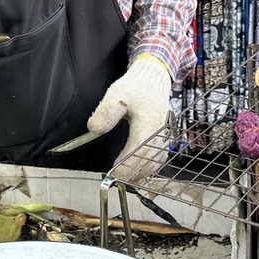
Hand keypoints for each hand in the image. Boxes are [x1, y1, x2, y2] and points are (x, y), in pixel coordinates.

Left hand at [87, 56, 171, 180]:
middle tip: (117, 178)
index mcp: (148, 123)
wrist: (153, 79)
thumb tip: (95, 130)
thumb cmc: (136, 87)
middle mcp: (159, 132)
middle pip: (148, 161)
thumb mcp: (115, 94)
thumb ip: (105, 113)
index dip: (126, 166)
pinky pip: (159, 157)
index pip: (140, 152)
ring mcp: (164, 135)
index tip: (113, 172)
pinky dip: (149, 166)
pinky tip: (138, 168)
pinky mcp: (163, 137)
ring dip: (141, 172)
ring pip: (156, 162)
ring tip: (125, 176)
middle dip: (132, 173)